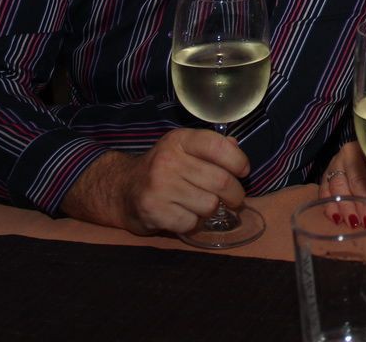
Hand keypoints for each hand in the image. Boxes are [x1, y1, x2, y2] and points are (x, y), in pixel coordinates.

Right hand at [64, 128, 249, 236]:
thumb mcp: (183, 149)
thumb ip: (210, 147)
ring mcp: (159, 186)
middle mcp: (168, 160)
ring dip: (212, 210)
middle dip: (235, 194)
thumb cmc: (163, 169)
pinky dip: (193, 223)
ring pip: (210, 205)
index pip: (218, 146)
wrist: (123, 189)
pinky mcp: (154, 211)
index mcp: (179, 140)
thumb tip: (235, 147)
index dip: (238, 160)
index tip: (243, 171)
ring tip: (201, 205)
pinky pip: (192, 223)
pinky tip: (184, 215)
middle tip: (234, 199)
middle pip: (221, 181)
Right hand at [318, 141, 365, 228]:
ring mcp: (336, 162)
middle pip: (357, 179)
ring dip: (346, 207)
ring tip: (354, 223)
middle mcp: (352, 153)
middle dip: (364, 204)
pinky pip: (324, 191)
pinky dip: (330, 206)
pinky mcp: (326, 174)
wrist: (365, 161)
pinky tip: (337, 219)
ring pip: (339, 185)